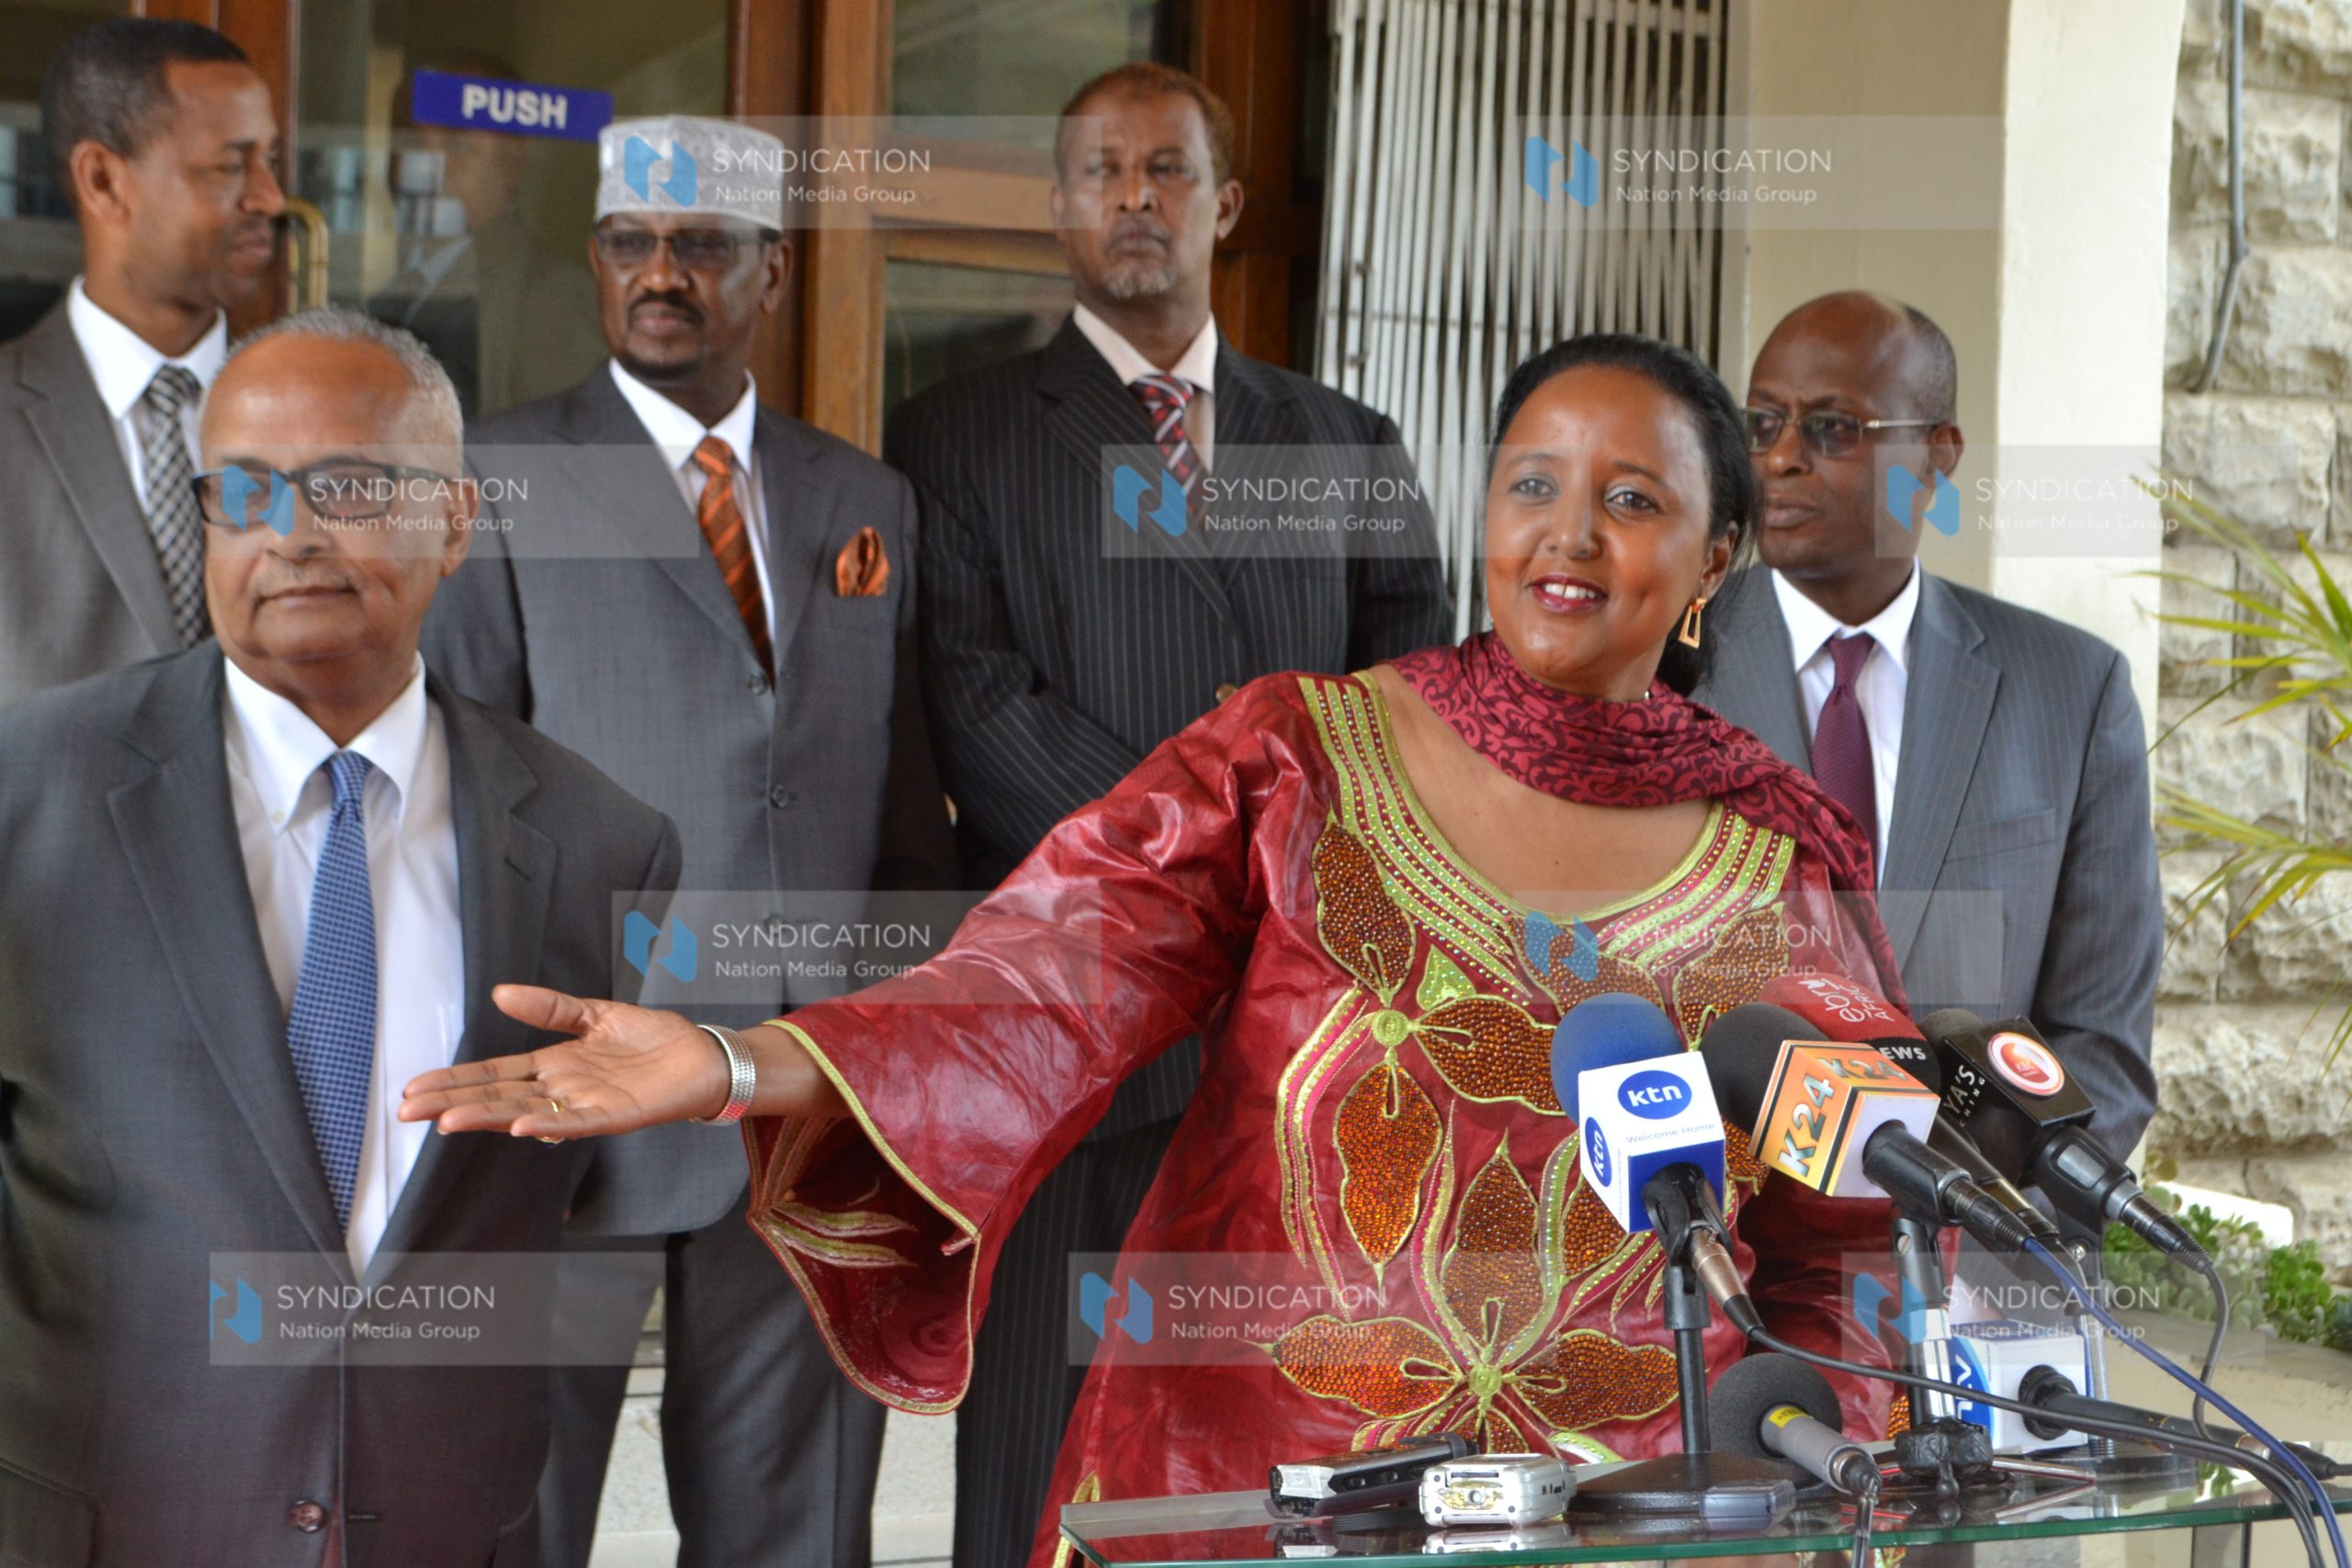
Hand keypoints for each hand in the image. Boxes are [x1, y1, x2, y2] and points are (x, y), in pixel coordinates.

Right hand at [397, 984, 729, 1138]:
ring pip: (526, 1112)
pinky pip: (577, 1123)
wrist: (700, 1055)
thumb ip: (549, 1008)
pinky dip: (550, 1124)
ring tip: (449, 1119)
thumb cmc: (650, 1040)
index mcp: (553, 1065)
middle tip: (409, 1111)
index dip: (454, 1080)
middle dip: (453, 1102)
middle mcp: (561, 1089)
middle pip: (498, 1097)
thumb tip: (500, 993)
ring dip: (489, 1117)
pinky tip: (521, 1126)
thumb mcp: (594, 1014)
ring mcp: (585, 1105)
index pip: (493, 1074)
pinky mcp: (616, 1116)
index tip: (414, 1087)